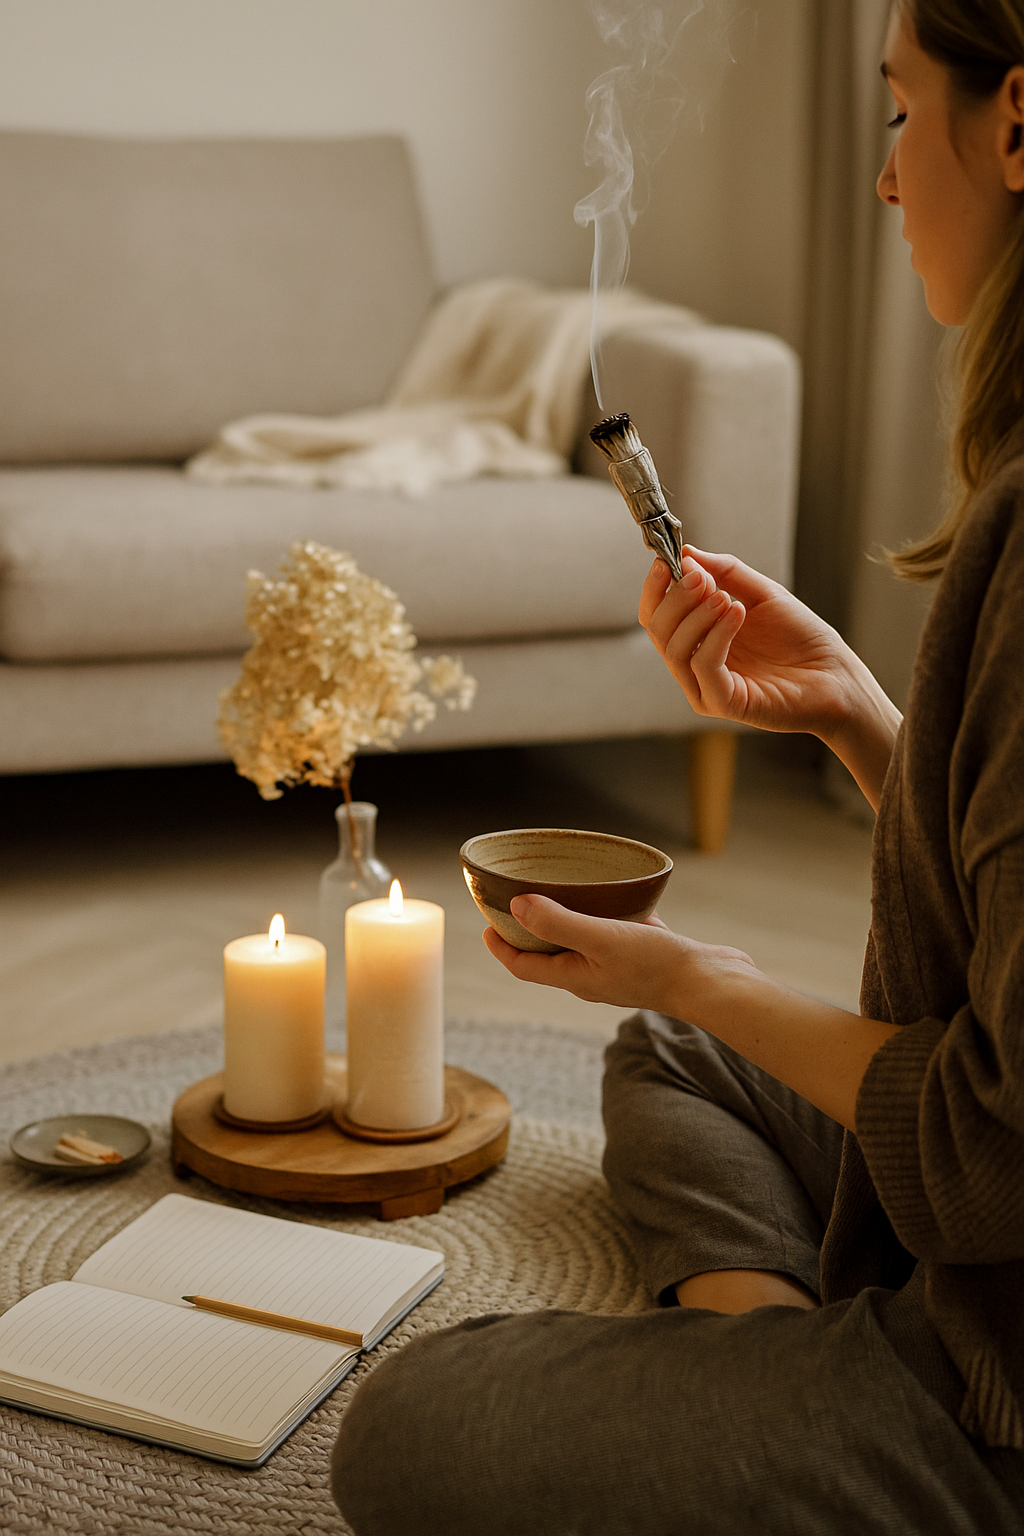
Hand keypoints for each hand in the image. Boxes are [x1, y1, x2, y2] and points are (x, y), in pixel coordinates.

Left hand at [482, 893, 758, 1018]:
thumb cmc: (657, 967)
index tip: (485, 925)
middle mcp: (593, 975)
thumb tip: (515, 905)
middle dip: (528, 931)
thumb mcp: (601, 939)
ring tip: (559, 890)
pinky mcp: (644, 954)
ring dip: (566, 919)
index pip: (524, 966)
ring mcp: (619, 966)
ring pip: (582, 941)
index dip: (500, 948)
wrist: (713, 983)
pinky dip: (606, 912)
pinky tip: (614, 890)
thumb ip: (558, 923)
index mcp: (575, 977)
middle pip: (549, 954)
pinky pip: (616, 931)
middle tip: (514, 901)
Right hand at [639, 548, 862, 738]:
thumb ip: (726, 573)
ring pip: (675, 650)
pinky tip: (738, 612)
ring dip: (695, 616)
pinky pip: (704, 666)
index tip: (665, 562)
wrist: (836, 674)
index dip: (655, 590)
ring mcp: (707, 688)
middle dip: (675, 599)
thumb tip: (687, 553)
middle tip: (699, 577)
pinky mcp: (725, 704)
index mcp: (699, 641)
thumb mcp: (761, 593)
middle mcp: (695, 666)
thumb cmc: (801, 638)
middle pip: (659, 632)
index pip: (658, 618)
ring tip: (724, 595)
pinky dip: (716, 635)